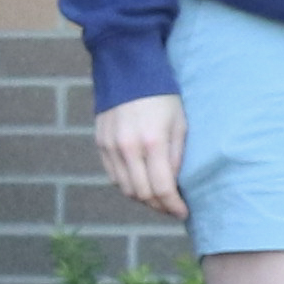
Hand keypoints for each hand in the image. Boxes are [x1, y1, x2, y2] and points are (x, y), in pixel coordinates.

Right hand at [94, 92, 186, 219]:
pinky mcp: (100, 144)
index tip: (183, 212)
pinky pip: (113, 176)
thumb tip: (173, 185)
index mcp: (152, 142)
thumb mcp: (179, 123)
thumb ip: (176, 157)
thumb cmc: (161, 95)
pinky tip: (140, 182)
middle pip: (142, 194)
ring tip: (157, 197)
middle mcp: (128, 148)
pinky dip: (127, 185)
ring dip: (143, 198)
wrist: (128, 70)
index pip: (162, 188)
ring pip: (125, 189)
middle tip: (172, 207)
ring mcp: (110, 147)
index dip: (173, 206)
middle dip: (159, 206)